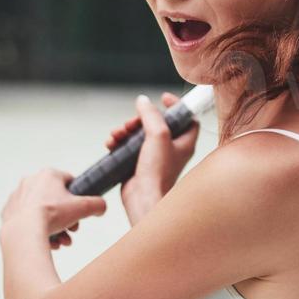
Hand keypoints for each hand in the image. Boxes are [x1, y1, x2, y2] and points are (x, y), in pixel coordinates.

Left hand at [0, 168, 107, 247]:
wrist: (24, 231)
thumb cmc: (52, 216)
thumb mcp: (83, 208)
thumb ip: (97, 204)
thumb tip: (101, 207)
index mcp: (48, 175)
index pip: (69, 182)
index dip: (78, 198)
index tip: (80, 212)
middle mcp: (30, 181)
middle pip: (56, 201)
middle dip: (67, 219)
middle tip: (72, 231)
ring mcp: (17, 197)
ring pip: (42, 213)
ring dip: (55, 228)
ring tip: (62, 242)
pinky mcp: (8, 212)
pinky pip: (28, 222)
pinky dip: (38, 231)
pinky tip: (47, 243)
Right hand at [109, 92, 198, 225]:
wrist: (143, 199)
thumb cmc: (158, 173)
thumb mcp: (158, 136)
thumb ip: (151, 114)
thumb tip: (143, 100)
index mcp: (184, 143)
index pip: (186, 118)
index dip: (177, 106)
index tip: (162, 98)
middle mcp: (170, 150)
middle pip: (156, 124)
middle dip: (140, 119)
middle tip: (131, 123)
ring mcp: (153, 157)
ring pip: (138, 134)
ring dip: (125, 130)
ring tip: (117, 135)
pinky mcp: (137, 164)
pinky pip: (127, 147)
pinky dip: (118, 142)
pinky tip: (111, 144)